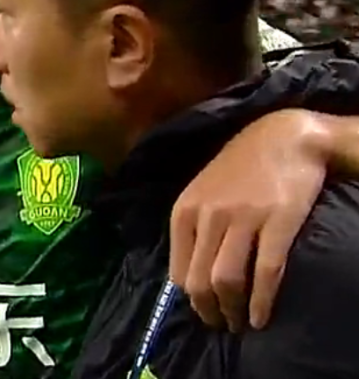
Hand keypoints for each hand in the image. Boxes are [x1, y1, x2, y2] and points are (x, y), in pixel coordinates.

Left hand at [170, 109, 329, 331]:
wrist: (282, 136)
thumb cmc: (240, 168)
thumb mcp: (202, 193)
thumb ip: (193, 230)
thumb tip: (187, 277)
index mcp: (184, 211)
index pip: (178, 272)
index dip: (190, 301)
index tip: (204, 312)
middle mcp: (208, 215)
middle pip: (200, 281)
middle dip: (210, 312)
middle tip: (223, 325)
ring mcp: (242, 218)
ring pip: (227, 280)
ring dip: (233, 311)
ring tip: (241, 324)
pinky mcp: (277, 220)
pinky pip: (265, 271)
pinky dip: (261, 301)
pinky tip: (261, 316)